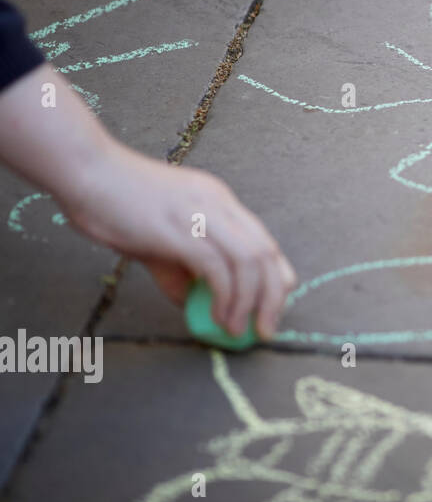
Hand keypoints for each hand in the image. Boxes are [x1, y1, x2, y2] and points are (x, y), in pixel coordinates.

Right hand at [61, 142, 295, 339]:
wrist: (85, 172)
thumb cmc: (116, 202)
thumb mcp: (158, 238)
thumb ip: (178, 268)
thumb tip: (190, 302)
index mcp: (218, 201)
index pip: (263, 240)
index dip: (275, 276)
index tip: (273, 305)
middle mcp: (219, 204)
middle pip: (266, 252)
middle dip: (274, 296)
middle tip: (265, 329)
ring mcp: (202, 214)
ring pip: (249, 261)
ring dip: (250, 302)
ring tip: (238, 330)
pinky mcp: (180, 229)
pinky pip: (216, 268)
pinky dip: (224, 297)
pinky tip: (216, 317)